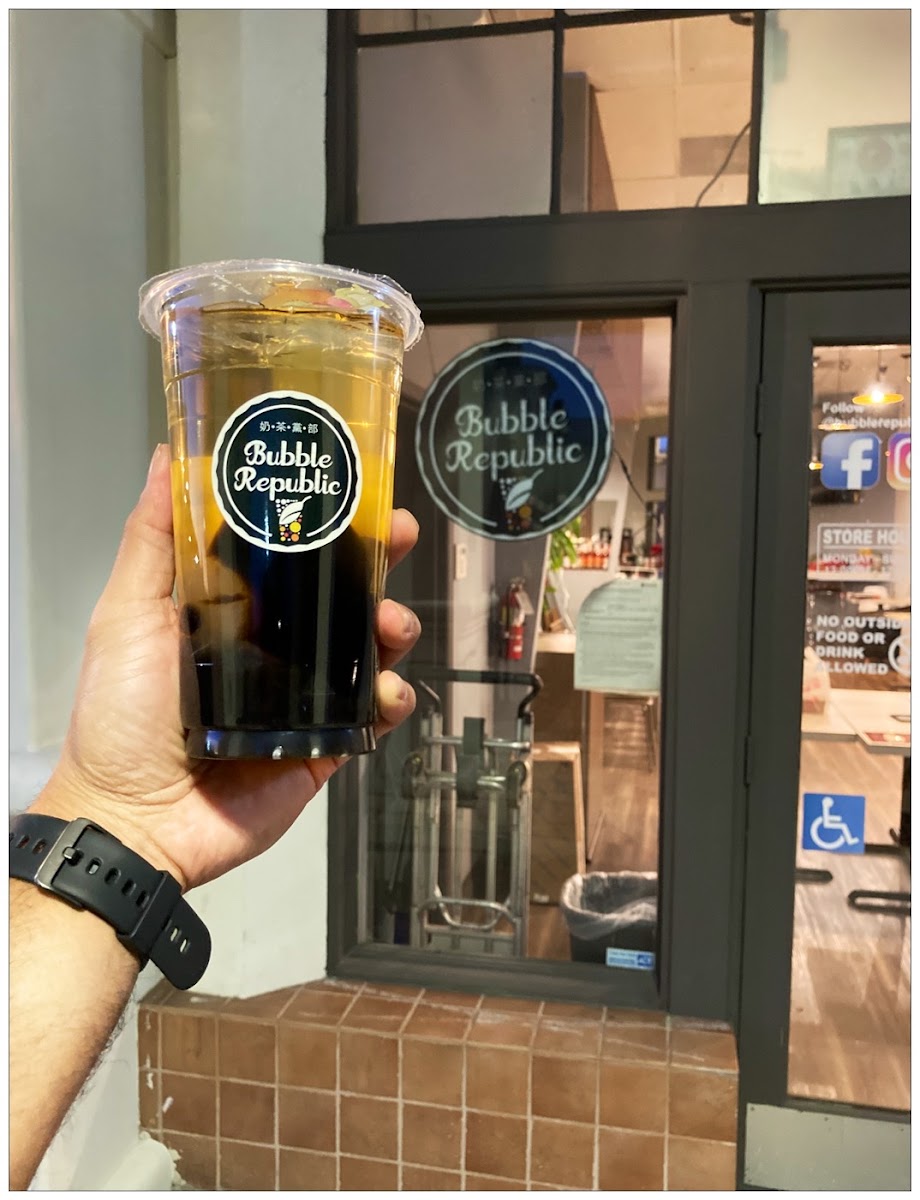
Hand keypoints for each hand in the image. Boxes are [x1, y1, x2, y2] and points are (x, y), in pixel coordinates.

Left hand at [33, 444, 420, 890]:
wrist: (134, 818)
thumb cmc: (122, 712)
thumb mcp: (128, 613)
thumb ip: (151, 540)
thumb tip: (166, 454)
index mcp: (235, 610)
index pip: (293, 554)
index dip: (328, 520)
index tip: (356, 488)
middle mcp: (276, 646)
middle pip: (342, 594)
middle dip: (378, 561)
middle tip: (399, 537)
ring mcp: (306, 698)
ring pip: (368, 649)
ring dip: (393, 627)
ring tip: (391, 626)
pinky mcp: (326, 745)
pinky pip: (374, 717)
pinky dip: (392, 700)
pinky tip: (386, 693)